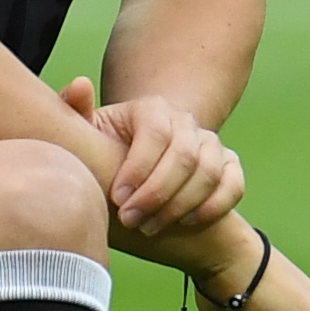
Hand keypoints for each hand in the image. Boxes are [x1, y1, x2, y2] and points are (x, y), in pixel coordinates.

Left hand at [61, 77, 243, 240]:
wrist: (137, 177)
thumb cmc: (106, 157)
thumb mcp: (87, 137)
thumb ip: (75, 112)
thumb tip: (80, 84)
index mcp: (152, 110)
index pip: (156, 134)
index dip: (138, 169)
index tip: (117, 198)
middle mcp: (186, 122)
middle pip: (184, 156)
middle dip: (156, 193)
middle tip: (130, 220)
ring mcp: (211, 144)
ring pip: (209, 173)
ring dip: (180, 205)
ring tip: (150, 226)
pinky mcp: (229, 167)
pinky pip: (233, 186)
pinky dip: (214, 206)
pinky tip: (186, 222)